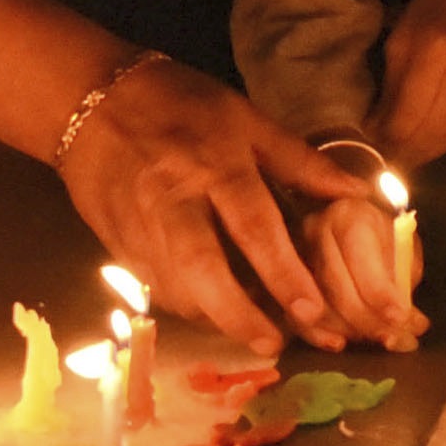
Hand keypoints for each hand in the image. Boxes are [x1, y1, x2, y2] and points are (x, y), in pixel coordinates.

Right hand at [56, 57, 401, 350]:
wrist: (91, 101)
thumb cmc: (181, 104)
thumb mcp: (246, 118)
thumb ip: (299, 160)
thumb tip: (354, 193)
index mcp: (216, 166)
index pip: (253, 227)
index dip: (283, 273)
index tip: (311, 310)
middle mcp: (175, 200)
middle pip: (204, 269)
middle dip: (240, 315)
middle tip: (275, 345)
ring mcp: (140, 225)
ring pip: (175, 286)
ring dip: (214, 318)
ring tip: (252, 333)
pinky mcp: (116, 243)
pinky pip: (153, 285)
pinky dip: (184, 304)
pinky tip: (211, 312)